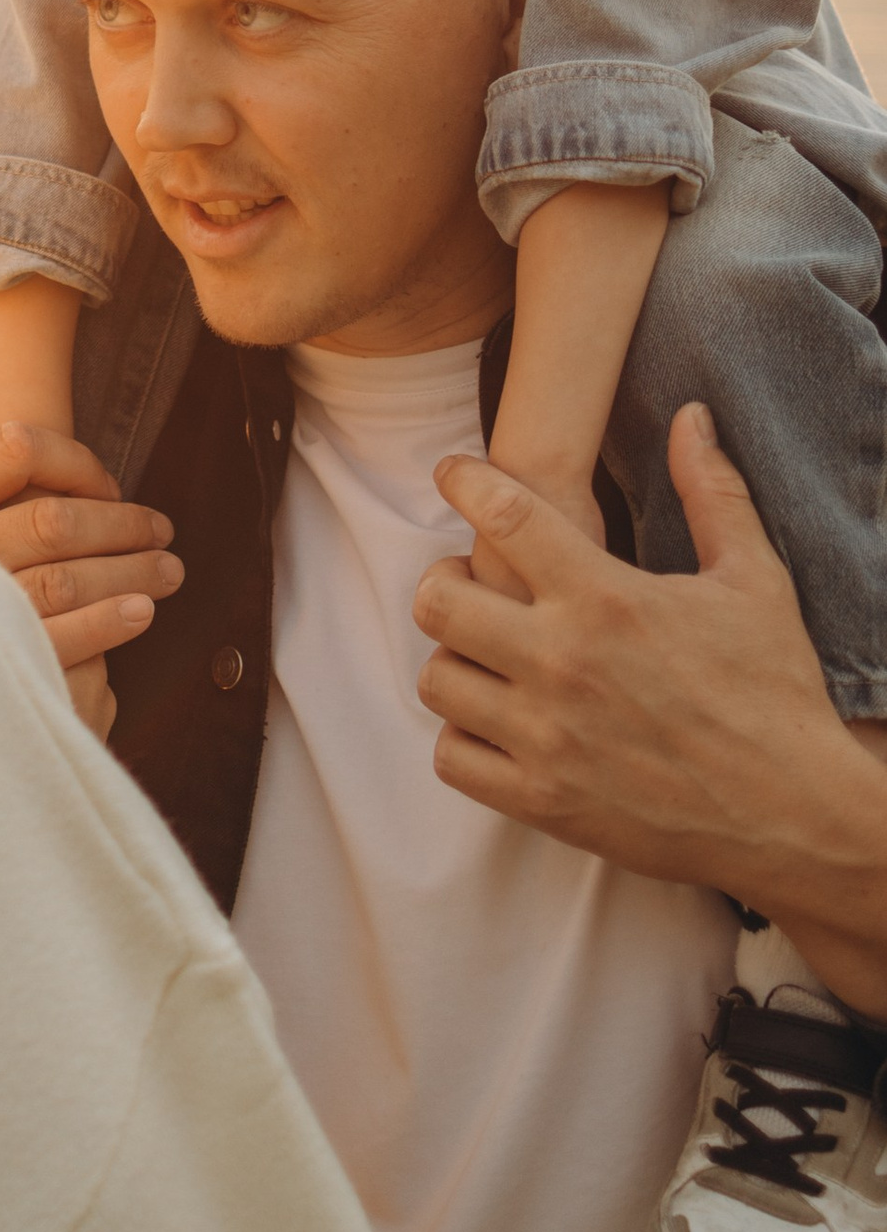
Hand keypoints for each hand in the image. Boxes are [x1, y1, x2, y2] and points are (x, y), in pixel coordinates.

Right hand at [0, 422, 179, 736]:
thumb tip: (79, 493)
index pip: (14, 448)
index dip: (75, 462)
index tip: (106, 488)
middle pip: (52, 520)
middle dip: (121, 525)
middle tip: (162, 533)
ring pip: (63, 577)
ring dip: (129, 571)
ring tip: (167, 573)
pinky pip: (58, 637)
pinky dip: (107, 620)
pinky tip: (140, 613)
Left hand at [414, 403, 886, 1017]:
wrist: (795, 816)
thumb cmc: (776, 693)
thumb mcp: (755, 580)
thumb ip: (713, 491)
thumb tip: (692, 416)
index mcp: (607, 599)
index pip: (502, 514)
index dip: (465, 482)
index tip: (457, 475)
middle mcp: (564, 663)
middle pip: (436, 600)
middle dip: (445, 582)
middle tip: (473, 585)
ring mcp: (546, 737)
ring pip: (437, 679)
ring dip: (455, 660)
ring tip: (490, 656)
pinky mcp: (542, 801)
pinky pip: (451, 756)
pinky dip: (464, 737)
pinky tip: (500, 721)